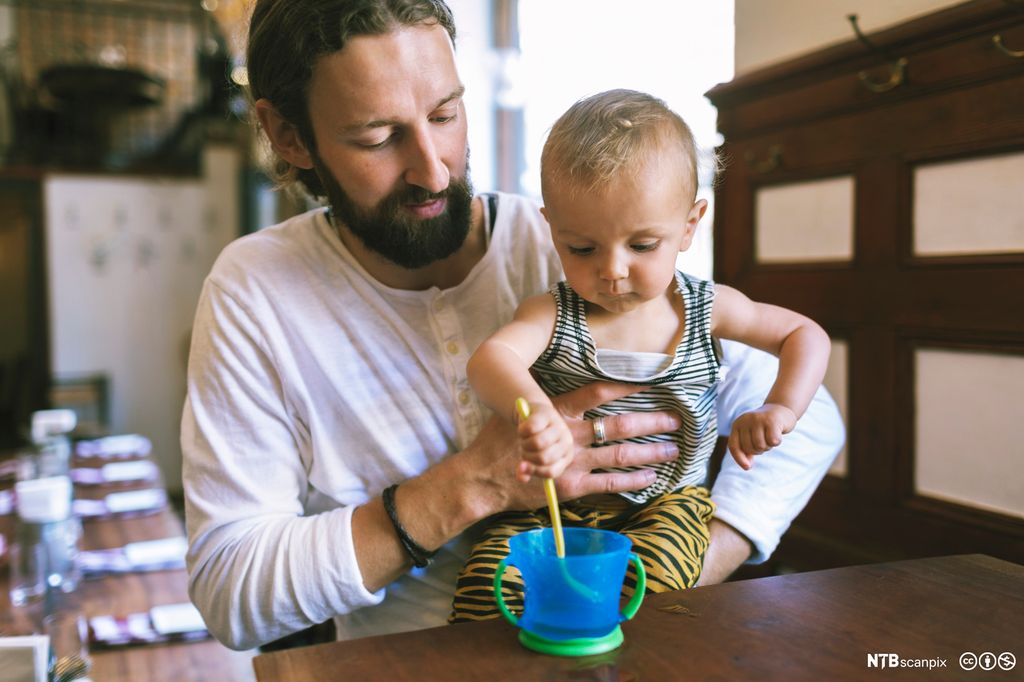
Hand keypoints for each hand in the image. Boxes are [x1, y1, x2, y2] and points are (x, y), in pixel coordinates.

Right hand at [514, 381, 680, 502]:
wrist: (484, 477)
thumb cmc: (498, 441)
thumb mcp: (519, 411)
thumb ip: (543, 400)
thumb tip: (559, 381)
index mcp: (558, 411)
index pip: (598, 393)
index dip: (626, 386)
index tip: (651, 382)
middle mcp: (570, 435)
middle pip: (619, 425)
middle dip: (651, 421)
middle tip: (676, 419)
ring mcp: (573, 462)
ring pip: (620, 454)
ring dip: (650, 451)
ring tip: (672, 449)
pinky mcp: (572, 486)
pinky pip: (609, 483)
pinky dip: (633, 480)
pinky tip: (651, 477)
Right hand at [516, 402, 573, 480]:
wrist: (535, 413)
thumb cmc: (536, 439)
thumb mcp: (534, 456)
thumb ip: (529, 469)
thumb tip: (521, 478)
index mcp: (566, 456)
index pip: (551, 471)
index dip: (534, 471)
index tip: (521, 467)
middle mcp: (566, 442)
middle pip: (543, 458)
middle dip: (527, 456)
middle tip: (523, 450)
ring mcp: (558, 427)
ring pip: (537, 443)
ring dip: (524, 444)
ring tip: (523, 440)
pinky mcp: (546, 414)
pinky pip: (529, 428)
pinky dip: (521, 431)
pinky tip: (523, 429)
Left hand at [728, 403, 796, 468]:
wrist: (780, 409)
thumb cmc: (764, 427)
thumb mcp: (751, 436)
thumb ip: (746, 450)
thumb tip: (747, 466)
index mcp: (737, 424)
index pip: (733, 446)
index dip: (739, 458)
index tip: (748, 467)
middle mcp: (745, 420)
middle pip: (749, 448)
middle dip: (758, 450)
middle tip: (764, 440)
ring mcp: (757, 419)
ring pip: (760, 446)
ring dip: (768, 447)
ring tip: (770, 437)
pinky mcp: (771, 420)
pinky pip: (773, 441)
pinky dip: (776, 442)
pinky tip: (778, 433)